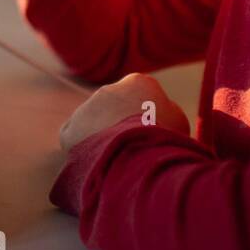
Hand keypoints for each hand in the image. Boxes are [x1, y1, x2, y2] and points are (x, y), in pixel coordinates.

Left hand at [59, 73, 190, 152]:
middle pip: (116, 110)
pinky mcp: (70, 131)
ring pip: (95, 126)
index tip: (153, 138)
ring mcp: (86, 109)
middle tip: (134, 153)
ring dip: (103, 141)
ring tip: (117, 164)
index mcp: (138, 82)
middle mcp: (108, 90)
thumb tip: (164, 114)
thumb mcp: (179, 122)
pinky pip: (75, 142)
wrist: (136, 158)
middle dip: (123, 128)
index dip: (148, 120)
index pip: (141, 97)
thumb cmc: (165, 140)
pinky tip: (98, 166)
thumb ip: (169, 112)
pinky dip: (84, 154)